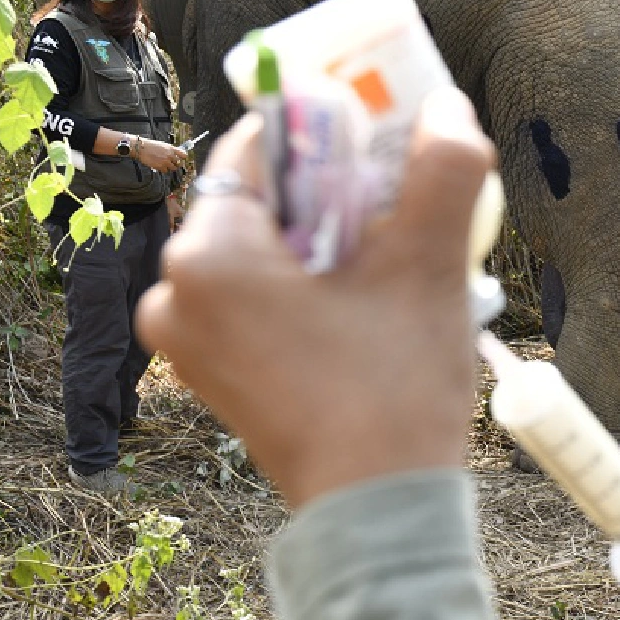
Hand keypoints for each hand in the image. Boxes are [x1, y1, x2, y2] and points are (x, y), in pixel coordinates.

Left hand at [136, 87, 495, 508]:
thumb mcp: (429, 264)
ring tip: (387, 252)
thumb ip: (442, 168)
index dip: (325, 129)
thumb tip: (445, 107)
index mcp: (209, 254)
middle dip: (329, 187)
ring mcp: (185, 338)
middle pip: (261, 197)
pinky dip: (301, 279)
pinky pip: (251, 293)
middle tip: (394, 197)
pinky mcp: (208, 370)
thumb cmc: (394, 389)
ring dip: (321, 235)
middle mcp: (175, 290)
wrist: (375, 511)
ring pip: (260, 246)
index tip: (378, 137)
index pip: (260, 145)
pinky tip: (360, 296)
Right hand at [136, 137, 186, 172]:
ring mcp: (166, 161)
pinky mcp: (160, 166)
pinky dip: (163, 169)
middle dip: (176, 163)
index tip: (182, 159)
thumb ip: (170, 150)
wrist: (141, 148)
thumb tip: (174, 155)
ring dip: (170, 167)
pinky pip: (165, 171)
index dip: (183, 158)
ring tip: (165, 165)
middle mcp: (170, 155)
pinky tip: (159, 166)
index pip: (183, 154)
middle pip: (178, 163)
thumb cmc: (150, 145)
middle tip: (172, 163)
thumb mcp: (163, 145)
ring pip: (173, 168)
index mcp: (171, 148)